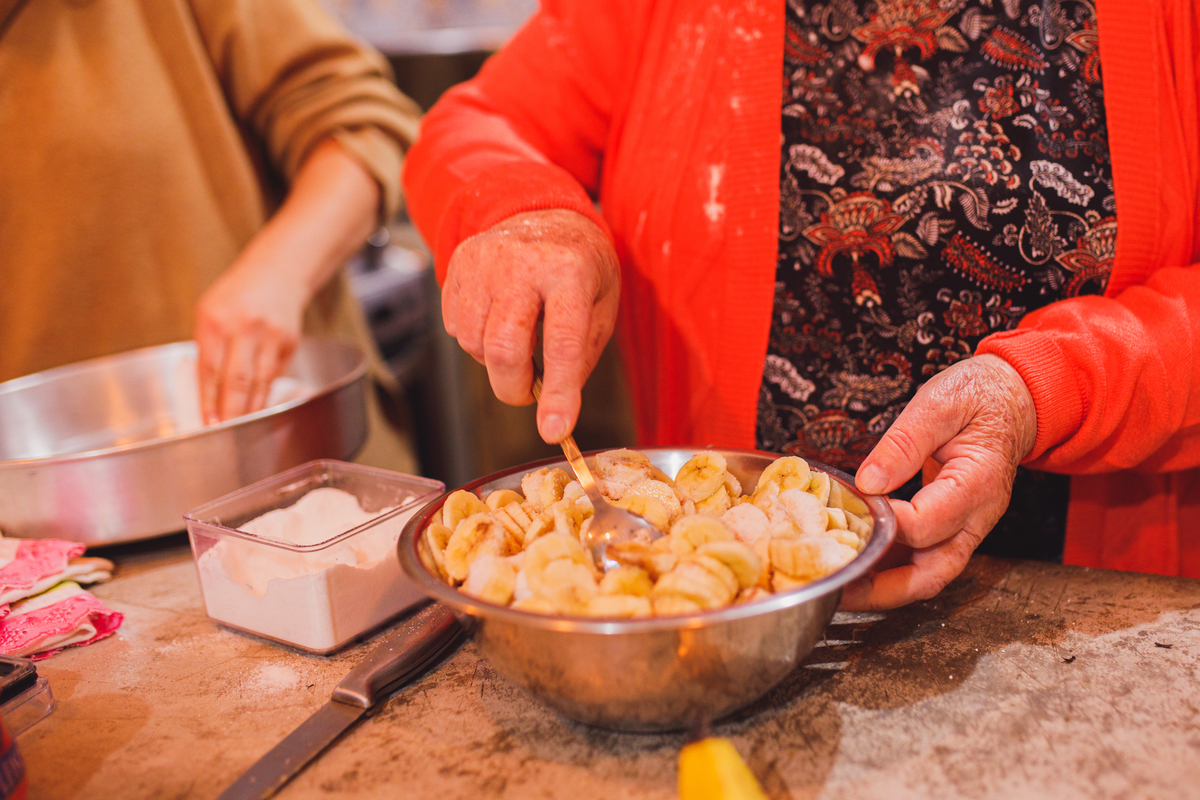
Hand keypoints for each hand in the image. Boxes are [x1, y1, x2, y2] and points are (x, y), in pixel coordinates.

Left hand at [194, 250, 305, 422]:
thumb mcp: (209, 312)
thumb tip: (205, 391)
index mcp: (216, 320)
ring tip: (242, 426)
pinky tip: (258, 404)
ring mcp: (270, 335)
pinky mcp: (289, 342)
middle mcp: (244, 327)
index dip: (207, 400)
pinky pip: (275, 375)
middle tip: (224, 432)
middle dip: (230, 412)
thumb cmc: (236, 296)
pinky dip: (265, 392)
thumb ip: (206, 347)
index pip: (209, 370)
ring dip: (250, 408)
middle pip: (236, 381)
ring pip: (260, 383)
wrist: (277, 273)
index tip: (206, 422)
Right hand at [442, 209, 619, 442]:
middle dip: (512, 387)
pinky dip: (475, 339)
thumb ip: (580, 356)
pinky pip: (455, 327)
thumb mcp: (602, 306)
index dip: (557, 394)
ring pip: (473, 342)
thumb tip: (554, 411)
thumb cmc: (580, 265)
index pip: (562, 344)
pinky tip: (498, 320)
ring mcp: (484, 260)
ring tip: (518, 340)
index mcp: (571, 271)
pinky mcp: (459, 264)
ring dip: (494, 361)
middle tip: (527, 393)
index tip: (553, 430)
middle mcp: (523, 262)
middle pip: (502, 348)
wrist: (545, 211)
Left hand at [840, 354, 1037, 609]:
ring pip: (928, 575)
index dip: (886, 526)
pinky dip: (890, 569)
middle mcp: (977, 517)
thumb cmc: (976, 398)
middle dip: (884, 590)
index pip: (927, 523)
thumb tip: (869, 481)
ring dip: (884, 588)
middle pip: (933, 573)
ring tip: (840, 587)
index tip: (848, 514)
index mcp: (978, 484)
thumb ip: (905, 442)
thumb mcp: (939, 403)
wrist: (1011, 402)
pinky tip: (857, 564)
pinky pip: (924, 559)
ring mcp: (968, 528)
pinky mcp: (953, 528)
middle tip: (840, 589)